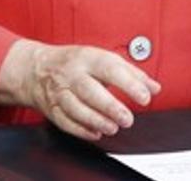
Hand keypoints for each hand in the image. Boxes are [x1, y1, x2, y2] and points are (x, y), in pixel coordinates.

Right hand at [0, 39, 161, 140]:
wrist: (36, 68)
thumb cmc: (75, 62)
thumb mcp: (103, 58)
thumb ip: (131, 73)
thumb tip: (154, 87)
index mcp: (88, 57)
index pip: (110, 68)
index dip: (129, 83)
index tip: (145, 97)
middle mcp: (72, 74)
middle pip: (90, 91)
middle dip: (111, 107)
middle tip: (128, 119)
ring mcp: (59, 92)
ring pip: (76, 108)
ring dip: (97, 121)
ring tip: (114, 127)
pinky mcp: (52, 108)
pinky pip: (65, 121)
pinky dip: (81, 130)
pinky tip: (96, 132)